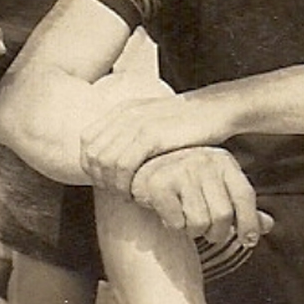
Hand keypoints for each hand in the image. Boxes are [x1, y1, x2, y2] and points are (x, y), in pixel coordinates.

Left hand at [79, 94, 220, 196]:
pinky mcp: (151, 135)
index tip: (108, 181)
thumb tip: (116, 154)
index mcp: (123, 109)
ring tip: (128, 194)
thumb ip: (133, 132)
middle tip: (118, 192)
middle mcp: (125, 114)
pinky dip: (125, 183)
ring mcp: (137, 123)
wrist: (216, 109)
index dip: (91, 165)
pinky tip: (137, 191)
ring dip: (112, 184)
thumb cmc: (188, 122)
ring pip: (104, 161)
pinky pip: (123, 164)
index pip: (87, 141)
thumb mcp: (155, 120)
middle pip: (91, 153)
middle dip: (100, 178)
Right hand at [130, 147, 273, 248]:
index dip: (249, 223)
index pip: (244, 196)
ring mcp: (181, 169)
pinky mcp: (158, 183)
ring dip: (193, 231)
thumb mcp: (218, 189)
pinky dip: (174, 226)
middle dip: (216, 233)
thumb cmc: (188, 185)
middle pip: (223, 215)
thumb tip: (269, 224)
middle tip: (206, 231)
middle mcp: (204, 160)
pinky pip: (177, 222)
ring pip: (200, 222)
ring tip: (186, 219)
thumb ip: (241, 208)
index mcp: (224, 160)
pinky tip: (168, 214)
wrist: (144, 170)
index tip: (248, 241)